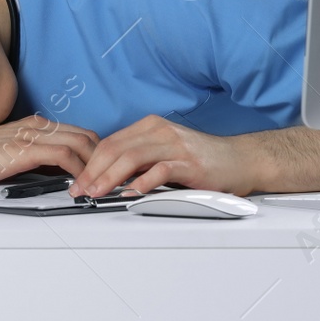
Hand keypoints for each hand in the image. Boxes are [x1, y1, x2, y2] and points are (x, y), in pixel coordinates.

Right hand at [0, 115, 99, 186]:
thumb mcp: (12, 154)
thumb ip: (35, 158)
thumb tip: (56, 173)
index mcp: (35, 125)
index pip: (79, 133)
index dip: (96, 152)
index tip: (104, 170)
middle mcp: (37, 126)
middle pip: (87, 136)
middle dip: (103, 158)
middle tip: (109, 179)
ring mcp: (31, 136)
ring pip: (81, 143)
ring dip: (95, 166)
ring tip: (100, 185)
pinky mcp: (25, 149)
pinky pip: (64, 155)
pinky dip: (78, 170)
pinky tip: (80, 185)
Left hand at [69, 116, 253, 196]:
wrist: (241, 160)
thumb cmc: (203, 159)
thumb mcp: (165, 151)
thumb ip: (140, 159)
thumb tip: (108, 176)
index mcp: (150, 126)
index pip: (110, 142)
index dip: (89, 163)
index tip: (78, 181)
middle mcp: (160, 131)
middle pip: (115, 149)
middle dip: (93, 171)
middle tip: (80, 190)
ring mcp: (175, 145)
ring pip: (132, 157)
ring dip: (109, 177)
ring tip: (97, 192)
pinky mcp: (189, 163)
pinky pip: (160, 170)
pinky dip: (142, 183)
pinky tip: (130, 194)